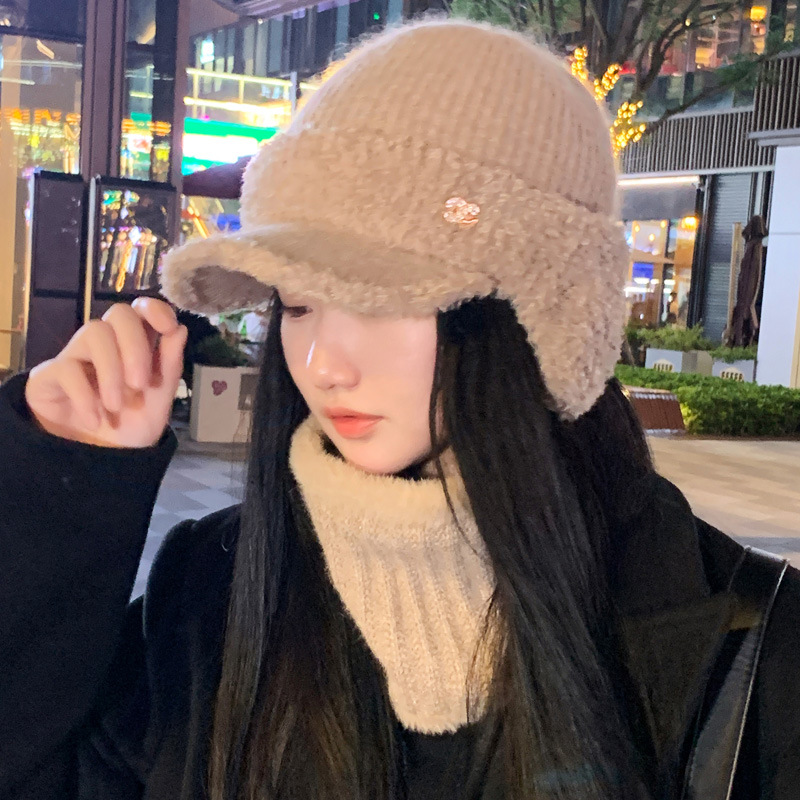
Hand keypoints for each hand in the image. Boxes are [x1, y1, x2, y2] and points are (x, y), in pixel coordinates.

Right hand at [25, 298, 187, 447]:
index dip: (154, 309)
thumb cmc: (132, 424)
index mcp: (136, 345)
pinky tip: (94, 419)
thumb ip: (170, 366)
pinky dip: (85, 396)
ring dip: (111, 371)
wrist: (100, 461)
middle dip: (135, 346)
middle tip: (139, 384)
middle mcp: (107, 344)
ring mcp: (77, 355)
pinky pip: (66, 367)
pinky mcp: (50, 375)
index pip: (141, 310)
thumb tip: (181, 329)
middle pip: (118, 313)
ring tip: (116, 406)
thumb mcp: (159, 400)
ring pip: (93, 332)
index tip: (167, 326)